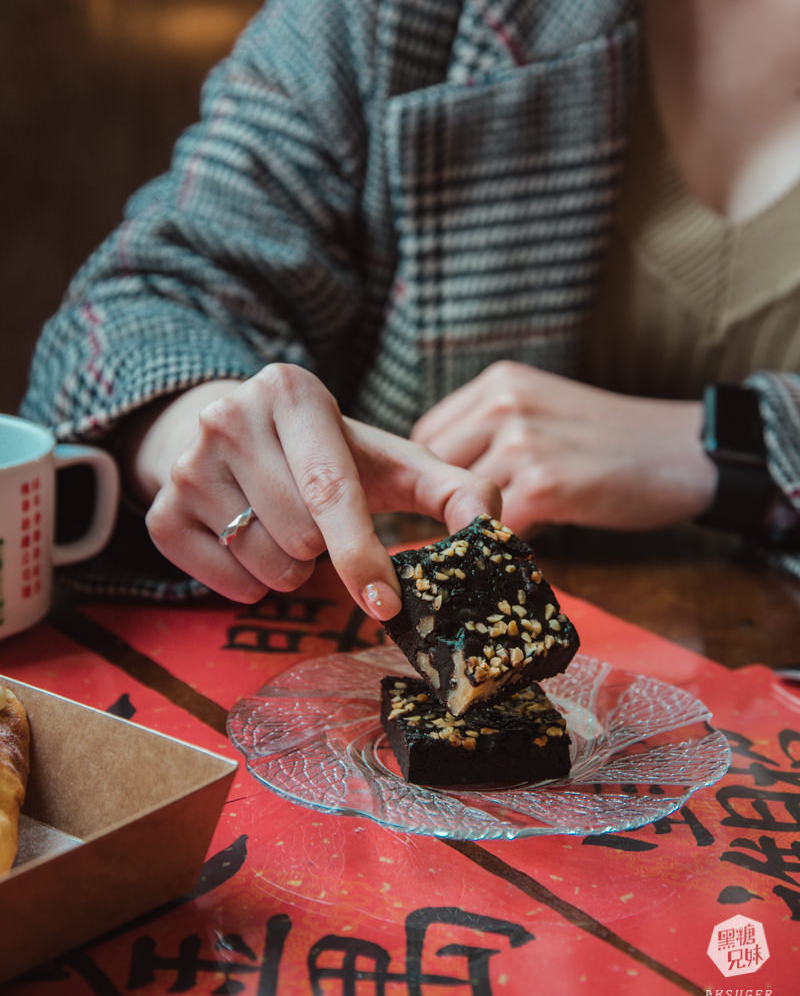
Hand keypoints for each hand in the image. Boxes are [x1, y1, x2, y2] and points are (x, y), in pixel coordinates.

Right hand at [117, 365, 499, 616]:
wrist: (240, 437)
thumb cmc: (329, 456)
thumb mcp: (391, 460)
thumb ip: (453, 488)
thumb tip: (491, 526)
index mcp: (292, 391)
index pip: (331, 491)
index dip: (361, 555)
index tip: (387, 604)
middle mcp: (229, 415)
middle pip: (297, 535)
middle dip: (323, 552)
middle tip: (319, 525)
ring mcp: (187, 462)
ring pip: (258, 561)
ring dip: (288, 569)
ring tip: (287, 531)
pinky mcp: (160, 508)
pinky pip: (217, 579)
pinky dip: (246, 582)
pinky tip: (252, 543)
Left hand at [411, 361, 716, 535]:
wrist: (686, 453)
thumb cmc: (614, 441)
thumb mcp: (543, 410)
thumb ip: (493, 431)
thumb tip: (439, 481)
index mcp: (500, 382)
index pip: (429, 434)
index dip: (435, 473)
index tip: (449, 500)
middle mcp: (504, 403)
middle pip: (435, 467)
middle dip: (447, 502)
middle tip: (471, 525)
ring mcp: (523, 441)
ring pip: (463, 501)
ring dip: (481, 523)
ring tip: (513, 528)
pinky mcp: (544, 484)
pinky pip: (497, 527)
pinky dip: (507, 542)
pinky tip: (535, 537)